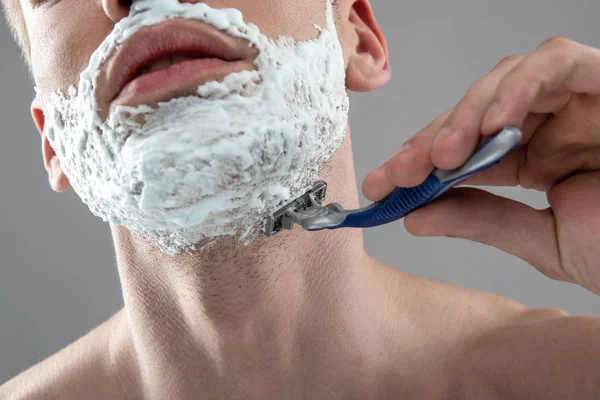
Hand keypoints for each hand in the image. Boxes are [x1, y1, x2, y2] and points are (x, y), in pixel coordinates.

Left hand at [362, 37, 599, 294]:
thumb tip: (414, 216)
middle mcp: (549, 124)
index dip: (418, 163)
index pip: (461, 150)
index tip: (380, 186)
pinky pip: (559, 62)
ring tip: (443, 155)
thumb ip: (481, 219)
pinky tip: (494, 127)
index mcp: (532, 159)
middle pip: (473, 111)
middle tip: (398, 172)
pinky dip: (521, 86)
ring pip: (505, 78)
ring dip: (468, 113)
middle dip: (431, 140)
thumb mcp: (546, 241)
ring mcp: (578, 101)